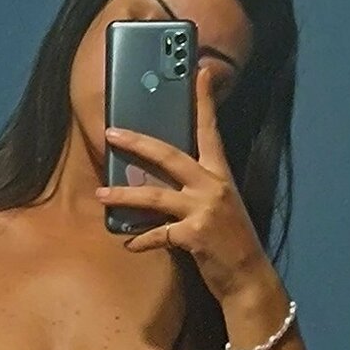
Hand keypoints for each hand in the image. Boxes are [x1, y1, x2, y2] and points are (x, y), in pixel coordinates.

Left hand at [96, 66, 271, 302]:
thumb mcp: (216, 205)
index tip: (199, 72)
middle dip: (137, 142)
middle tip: (111, 132)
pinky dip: (141, 240)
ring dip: (124, 195)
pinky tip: (128, 243)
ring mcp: (205, 210)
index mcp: (219, 174)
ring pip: (154, 196)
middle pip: (169, 155)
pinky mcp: (196, 236)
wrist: (249, 277)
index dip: (203, 101)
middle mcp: (213, 187)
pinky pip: (158, 234)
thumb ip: (193, 188)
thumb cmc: (228, 240)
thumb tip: (155, 176)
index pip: (210, 130)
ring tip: (101, 195)